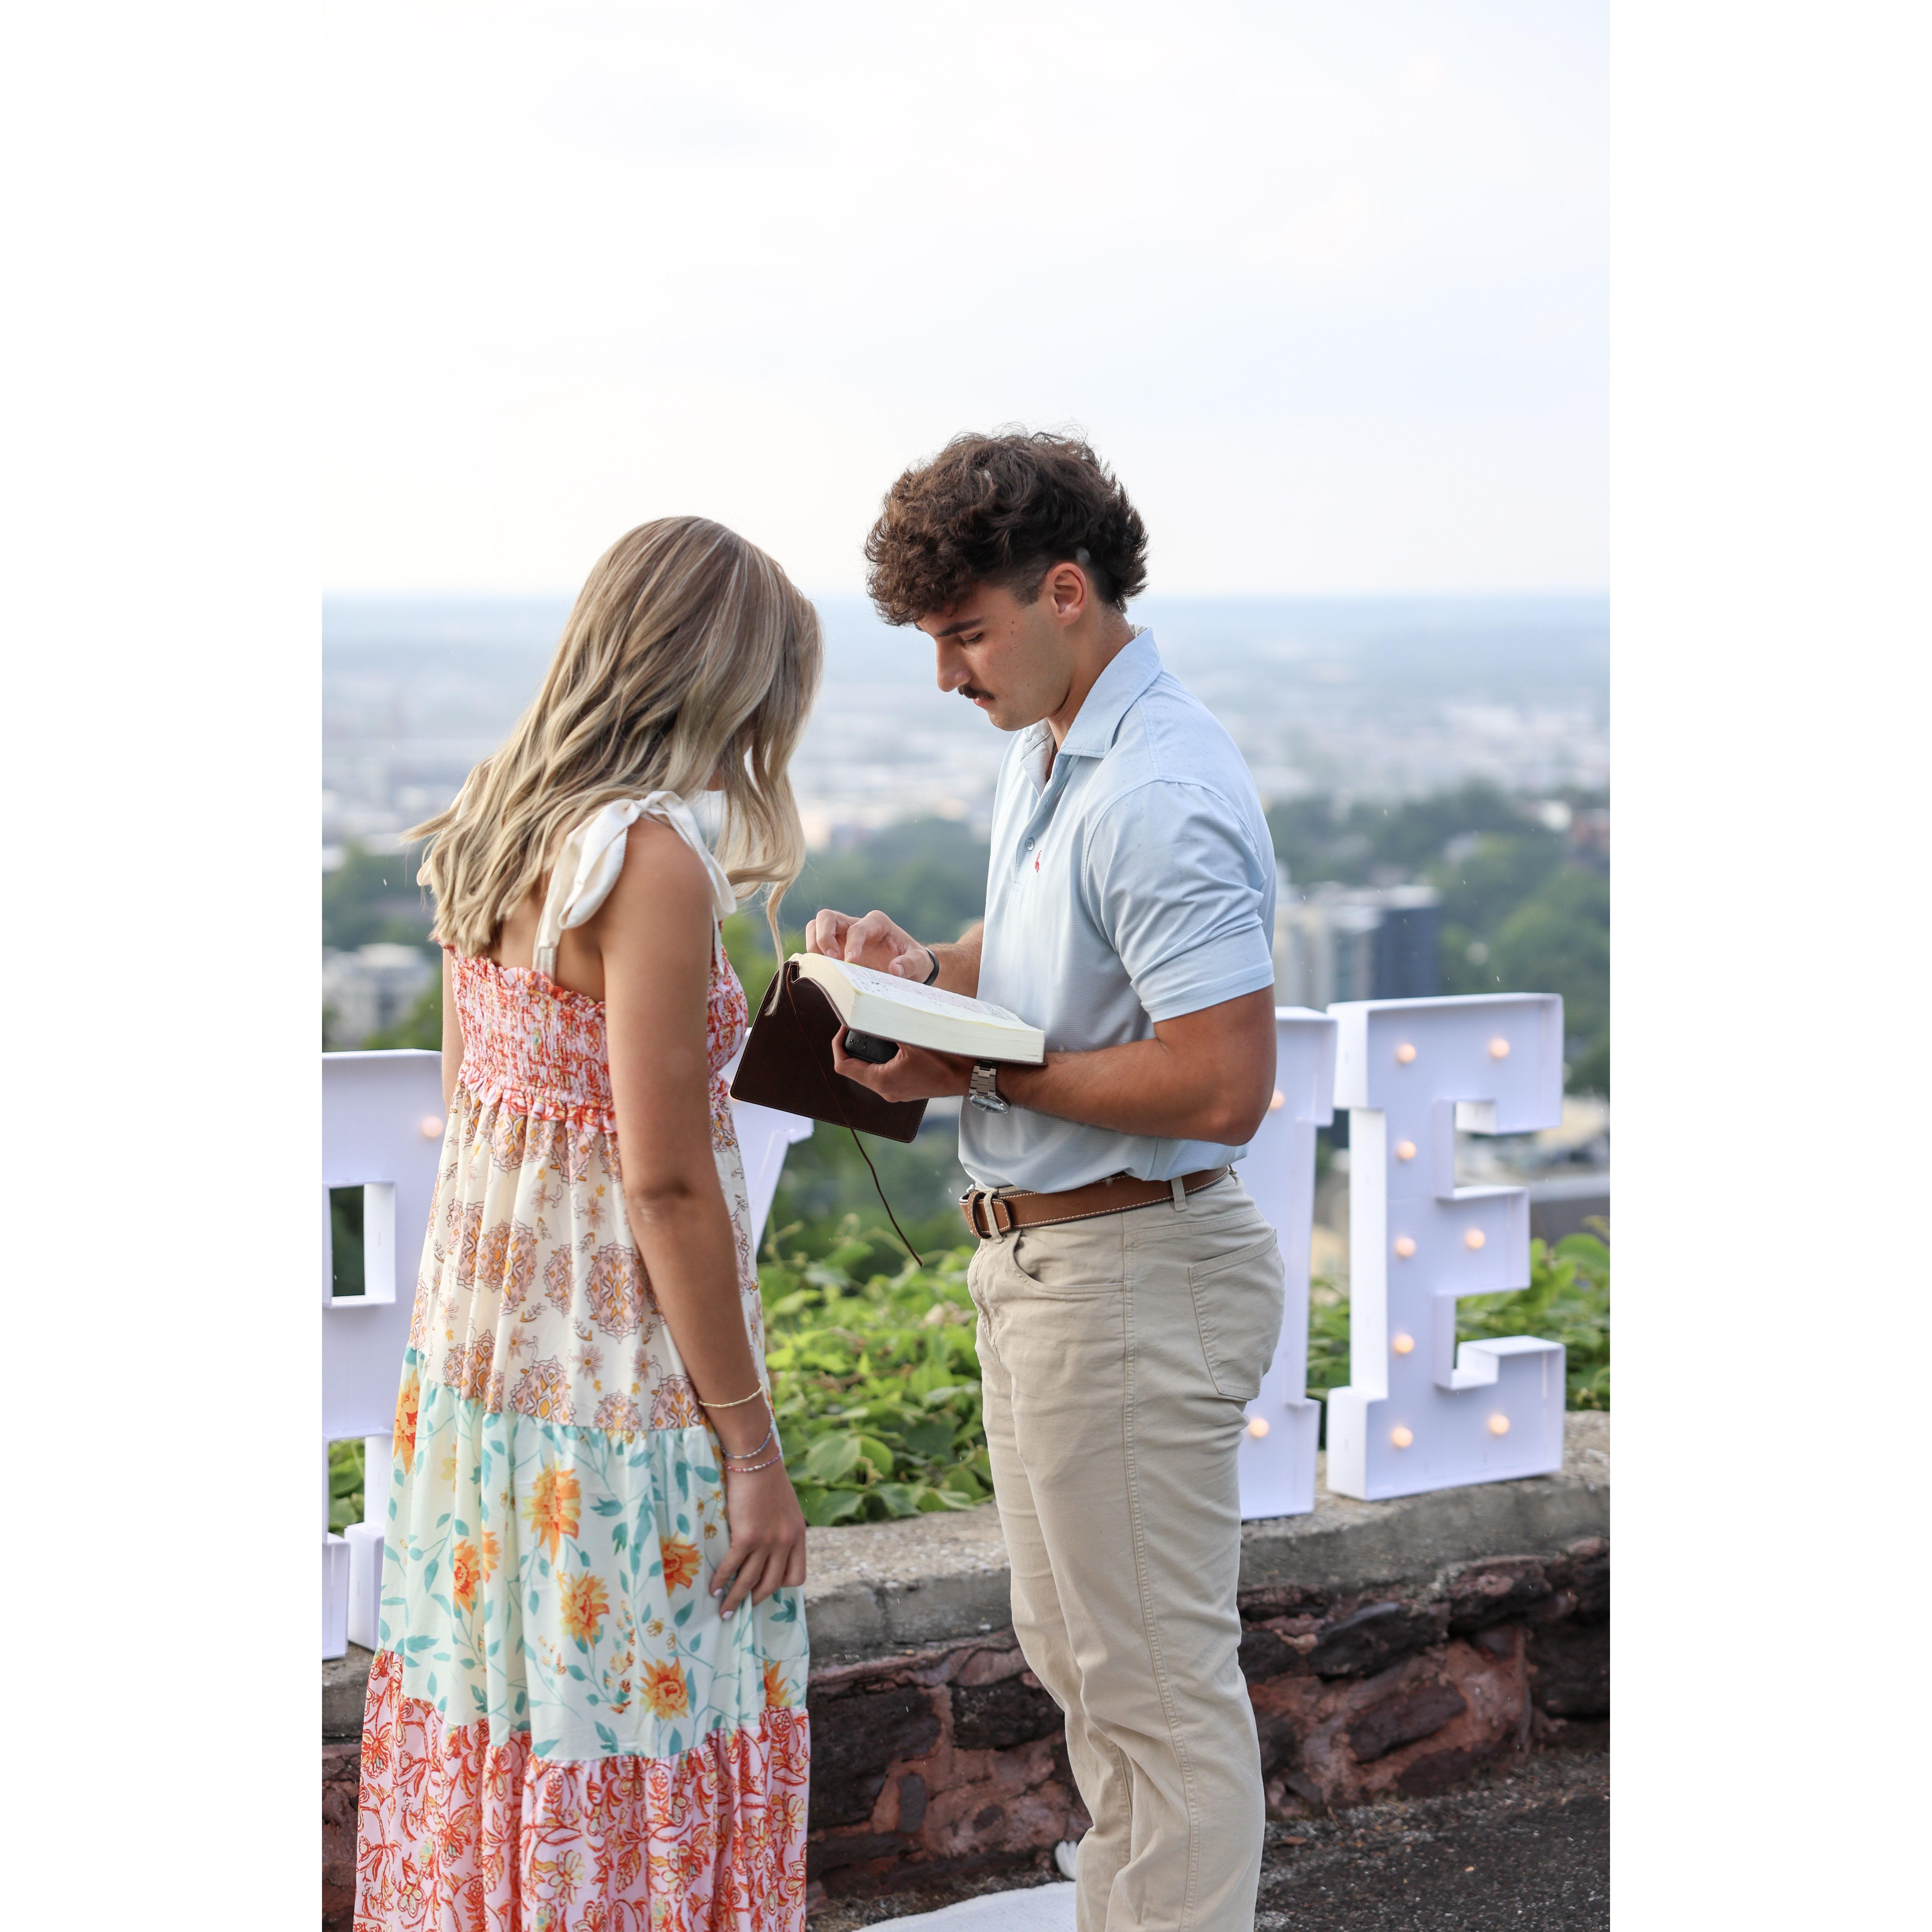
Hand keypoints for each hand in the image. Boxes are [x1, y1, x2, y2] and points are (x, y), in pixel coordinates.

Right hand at [712, 1461, 807, 1616]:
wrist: (756, 1460)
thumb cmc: (768, 1479)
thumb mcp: (786, 1508)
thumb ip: (782, 1529)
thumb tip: (770, 1547)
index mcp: (798, 1535)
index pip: (796, 1575)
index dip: (780, 1587)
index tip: (766, 1589)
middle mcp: (786, 1542)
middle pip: (772, 1584)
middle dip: (756, 1600)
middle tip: (742, 1609)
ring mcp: (767, 1541)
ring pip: (750, 1581)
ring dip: (735, 1599)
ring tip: (724, 1611)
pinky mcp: (747, 1536)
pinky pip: (732, 1567)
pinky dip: (721, 1581)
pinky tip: (713, 1589)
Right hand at [804, 907, 932, 980]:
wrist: (909, 966)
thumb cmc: (913, 961)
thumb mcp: (920, 962)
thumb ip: (911, 964)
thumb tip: (894, 970)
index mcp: (877, 922)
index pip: (857, 928)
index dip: (851, 944)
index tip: (851, 962)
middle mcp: (856, 924)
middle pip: (827, 917)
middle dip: (824, 937)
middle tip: (832, 959)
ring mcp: (843, 935)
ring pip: (816, 926)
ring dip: (814, 945)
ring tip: (825, 966)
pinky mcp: (836, 946)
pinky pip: (816, 944)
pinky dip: (813, 955)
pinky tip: (821, 970)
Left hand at [830, 1029, 975, 1102]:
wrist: (973, 1075)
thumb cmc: (946, 1058)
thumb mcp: (913, 1037)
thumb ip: (888, 1026)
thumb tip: (870, 1011)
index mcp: (882, 1080)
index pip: (844, 1065)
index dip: (838, 1044)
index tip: (845, 1027)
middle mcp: (886, 1090)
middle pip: (855, 1068)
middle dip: (854, 1045)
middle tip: (860, 1025)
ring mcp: (897, 1091)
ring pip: (870, 1071)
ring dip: (870, 1051)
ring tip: (877, 1031)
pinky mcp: (907, 1089)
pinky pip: (886, 1073)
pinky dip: (884, 1058)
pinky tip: (894, 1042)